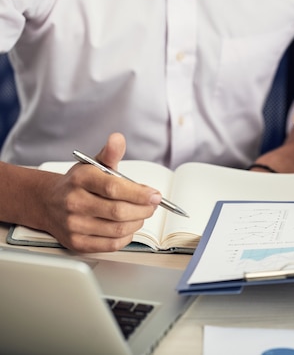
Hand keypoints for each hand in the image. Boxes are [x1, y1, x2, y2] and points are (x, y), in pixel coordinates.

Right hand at [20, 133, 160, 251]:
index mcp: (81, 179)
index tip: (155, 195)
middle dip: (143, 209)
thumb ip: (110, 153)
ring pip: (118, 229)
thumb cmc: (78, 183)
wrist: (48, 202)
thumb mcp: (92, 164)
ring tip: (140, 214)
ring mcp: (73, 224)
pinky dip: (126, 237)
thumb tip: (118, 139)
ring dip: (137, 222)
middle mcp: (74, 202)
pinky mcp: (76, 242)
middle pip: (119, 211)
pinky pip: (111, 245)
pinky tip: (128, 227)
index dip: (139, 194)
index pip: (114, 188)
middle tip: (152, 205)